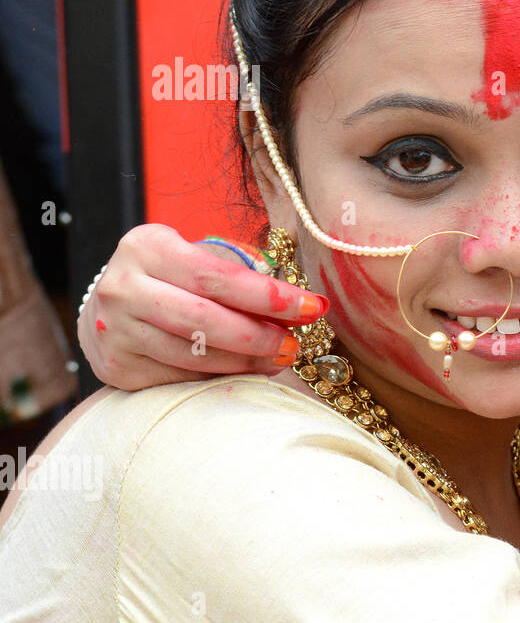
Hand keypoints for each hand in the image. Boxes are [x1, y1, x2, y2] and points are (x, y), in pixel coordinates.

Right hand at [78, 224, 327, 390]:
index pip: (218, 276)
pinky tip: (245, 370)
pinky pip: (180, 375)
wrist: (104, 309)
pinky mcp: (116, 366)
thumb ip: (239, 276)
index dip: (269, 296)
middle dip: (260, 335)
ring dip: (246, 361)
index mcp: (146, 247)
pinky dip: (220, 375)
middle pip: (206, 319)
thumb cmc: (169, 279)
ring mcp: (113, 329)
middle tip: (295, 344)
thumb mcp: (194, 258)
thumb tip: (303, 306)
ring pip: (195, 353)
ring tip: (280, 358)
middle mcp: (122, 287)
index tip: (312, 308)